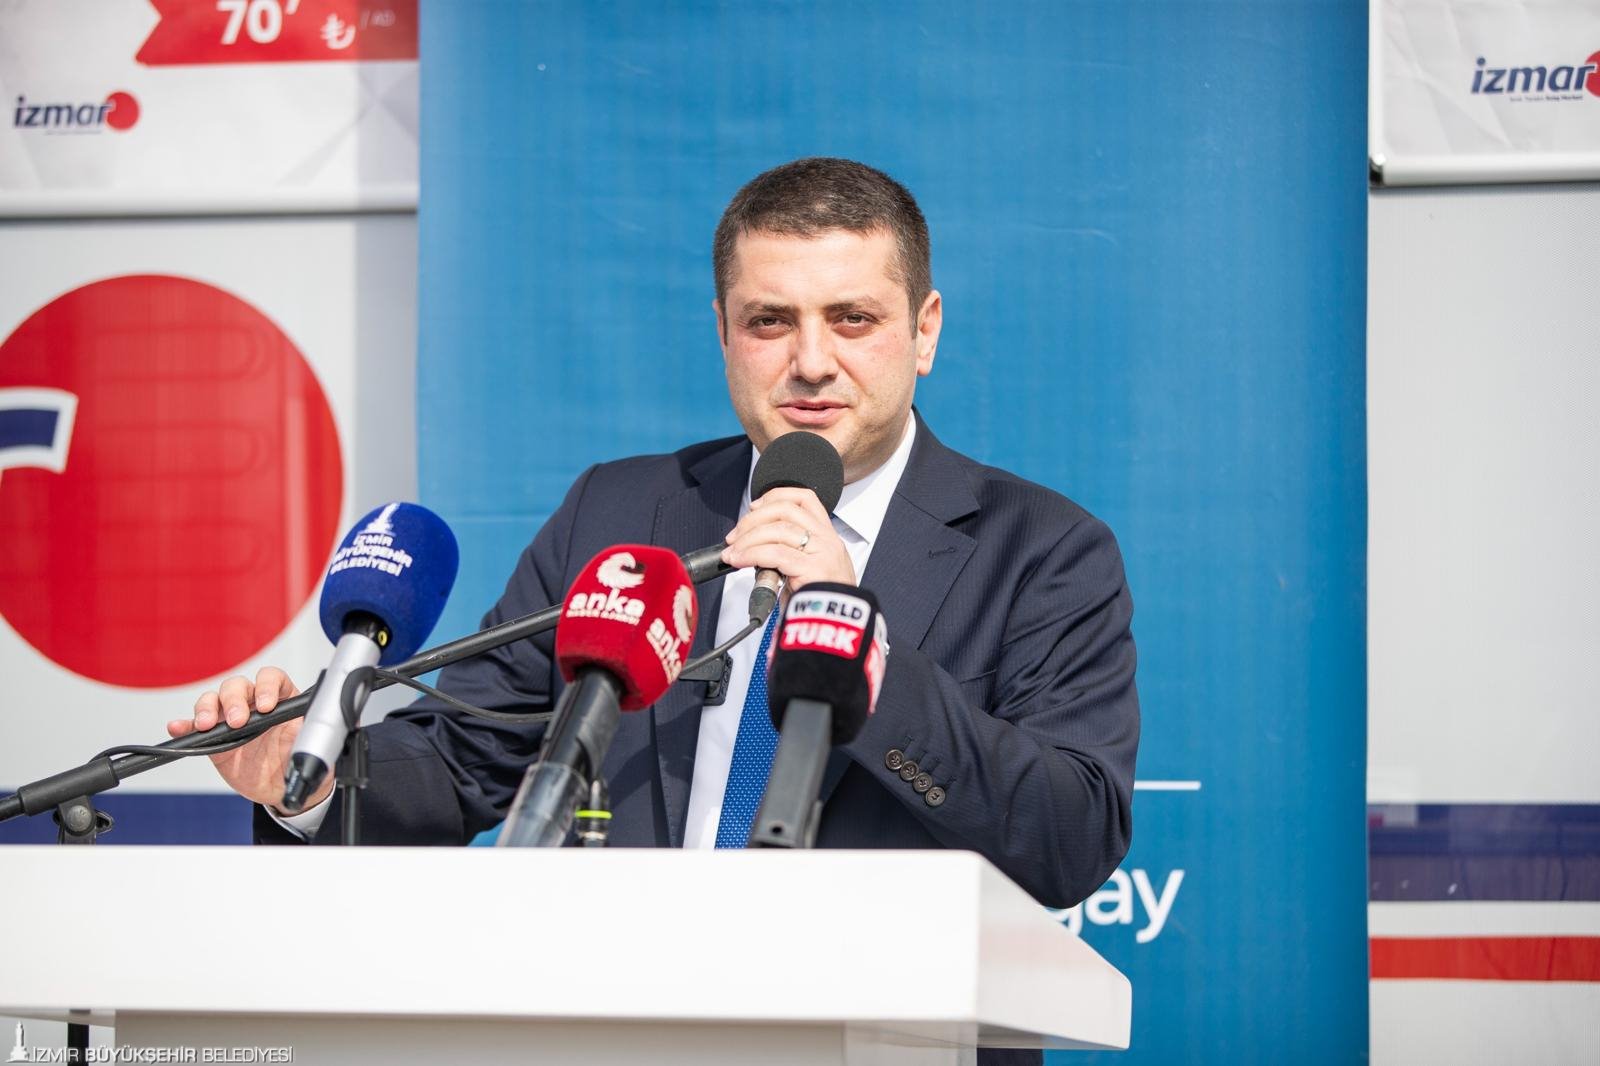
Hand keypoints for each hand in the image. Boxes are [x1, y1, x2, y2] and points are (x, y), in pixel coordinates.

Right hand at [166, 667, 329, 813]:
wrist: (282, 787)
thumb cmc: (297, 759)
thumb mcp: (308, 745)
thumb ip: (308, 732)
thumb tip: (308, 724)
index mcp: (280, 698)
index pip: (271, 678)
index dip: (267, 686)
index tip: (267, 705)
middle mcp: (253, 704)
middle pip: (237, 686)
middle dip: (234, 700)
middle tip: (238, 721)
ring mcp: (231, 720)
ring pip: (213, 700)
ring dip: (207, 709)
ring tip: (207, 725)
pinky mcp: (215, 740)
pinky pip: (195, 727)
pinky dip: (185, 725)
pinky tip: (179, 727)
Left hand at [720, 486, 855, 593]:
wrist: (838, 624)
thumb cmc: (821, 601)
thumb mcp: (807, 570)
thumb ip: (786, 554)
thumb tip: (752, 550)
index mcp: (827, 536)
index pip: (804, 498)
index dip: (776, 496)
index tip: (755, 507)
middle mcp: (827, 539)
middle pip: (786, 509)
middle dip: (753, 519)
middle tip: (735, 536)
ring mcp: (822, 552)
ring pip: (778, 529)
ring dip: (747, 538)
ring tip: (732, 552)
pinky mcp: (813, 568)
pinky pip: (774, 553)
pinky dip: (750, 554)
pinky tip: (739, 560)